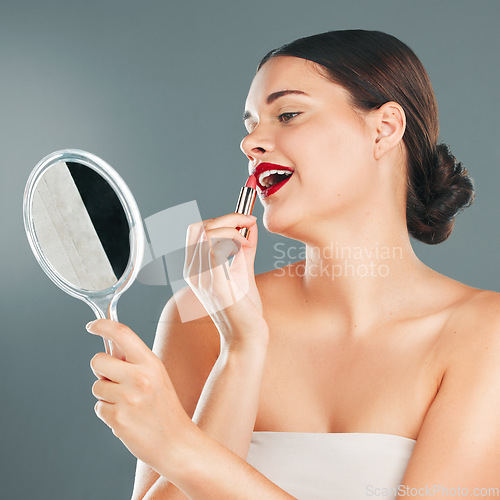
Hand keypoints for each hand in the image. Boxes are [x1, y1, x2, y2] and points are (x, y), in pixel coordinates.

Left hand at [86, 319, 194, 475]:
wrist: (176, 442)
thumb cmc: (165, 408)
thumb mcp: (157, 376)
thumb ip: (134, 361)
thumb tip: (109, 347)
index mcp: (151, 363)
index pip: (122, 334)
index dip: (103, 325)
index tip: (91, 326)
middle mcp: (140, 378)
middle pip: (98, 360)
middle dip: (101, 370)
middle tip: (116, 380)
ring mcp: (128, 399)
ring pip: (97, 386)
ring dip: (106, 394)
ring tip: (128, 403)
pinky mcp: (118, 419)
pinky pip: (98, 407)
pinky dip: (108, 413)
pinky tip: (127, 417)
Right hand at [184, 213, 268, 348]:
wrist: (246, 338)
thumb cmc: (244, 311)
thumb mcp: (243, 272)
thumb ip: (244, 249)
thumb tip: (249, 227)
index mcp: (196, 269)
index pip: (197, 230)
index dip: (221, 219)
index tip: (245, 222)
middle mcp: (193, 272)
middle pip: (198, 227)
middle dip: (226, 218)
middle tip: (248, 224)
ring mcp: (202, 279)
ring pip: (207, 233)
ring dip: (232, 227)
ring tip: (247, 241)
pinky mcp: (215, 285)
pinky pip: (215, 249)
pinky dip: (233, 239)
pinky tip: (244, 248)